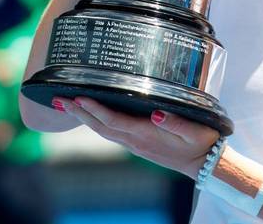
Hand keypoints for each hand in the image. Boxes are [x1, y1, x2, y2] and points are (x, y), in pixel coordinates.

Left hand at [55, 97, 219, 177]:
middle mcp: (136, 141)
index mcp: (146, 134)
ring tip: (67, 105)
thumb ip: (176, 122)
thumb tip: (156, 114)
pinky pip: (112, 132)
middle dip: (79, 113)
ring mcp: (135, 144)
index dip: (95, 109)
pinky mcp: (138, 144)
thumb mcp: (195, 131)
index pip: (114, 121)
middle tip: (60, 100)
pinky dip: (96, 122)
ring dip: (84, 118)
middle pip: (101, 127)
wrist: (203, 164)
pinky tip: (90, 115)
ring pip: (103, 130)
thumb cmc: (202, 142)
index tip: (79, 98)